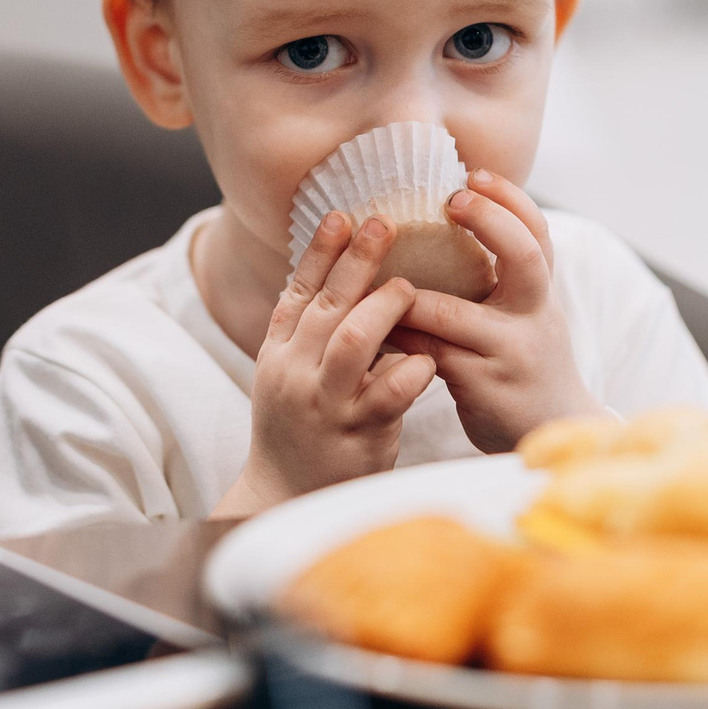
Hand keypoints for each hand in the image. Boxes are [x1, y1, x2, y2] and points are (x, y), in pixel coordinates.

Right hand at [211, 213, 437, 518]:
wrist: (286, 496)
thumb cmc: (300, 427)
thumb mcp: (289, 374)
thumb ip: (309, 331)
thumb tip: (341, 275)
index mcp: (279, 353)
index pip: (297, 291)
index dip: (319, 250)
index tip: (341, 212)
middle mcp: (295, 373)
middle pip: (325, 305)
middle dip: (355, 262)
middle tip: (386, 223)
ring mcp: (326, 404)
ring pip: (352, 342)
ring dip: (383, 309)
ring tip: (408, 288)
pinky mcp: (357, 434)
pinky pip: (389, 394)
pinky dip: (411, 371)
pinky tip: (427, 360)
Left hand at [396, 172, 599, 452]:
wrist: (549, 432)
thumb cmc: (524, 362)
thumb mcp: (526, 315)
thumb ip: (502, 277)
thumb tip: (451, 215)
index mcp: (542, 292)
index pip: (538, 233)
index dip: (509, 200)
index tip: (474, 174)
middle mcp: (535, 317)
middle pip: (524, 257)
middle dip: (488, 221)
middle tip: (451, 200)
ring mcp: (511, 353)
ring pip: (453, 313)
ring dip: (408, 293)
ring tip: (375, 271)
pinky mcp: (484, 388)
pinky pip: (428, 355)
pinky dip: (396, 337)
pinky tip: (370, 326)